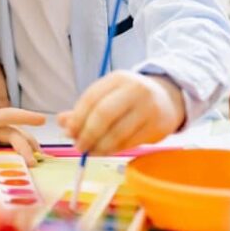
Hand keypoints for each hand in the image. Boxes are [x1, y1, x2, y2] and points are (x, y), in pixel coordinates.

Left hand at [0, 104, 43, 164]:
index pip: (4, 115)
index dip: (24, 117)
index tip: (43, 119)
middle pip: (10, 132)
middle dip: (25, 144)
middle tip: (35, 163)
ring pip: (7, 139)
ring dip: (22, 149)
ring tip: (35, 163)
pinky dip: (10, 155)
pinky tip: (18, 166)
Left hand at [57, 71, 184, 154]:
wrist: (168, 98)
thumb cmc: (128, 98)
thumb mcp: (107, 95)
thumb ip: (83, 109)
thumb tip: (61, 122)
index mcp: (118, 78)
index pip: (91, 98)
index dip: (77, 118)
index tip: (68, 132)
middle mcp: (135, 90)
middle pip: (104, 114)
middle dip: (87, 134)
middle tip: (78, 147)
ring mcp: (149, 108)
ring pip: (118, 132)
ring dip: (100, 146)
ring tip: (90, 152)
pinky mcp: (158, 126)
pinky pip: (130, 142)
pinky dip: (114, 149)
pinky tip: (105, 151)